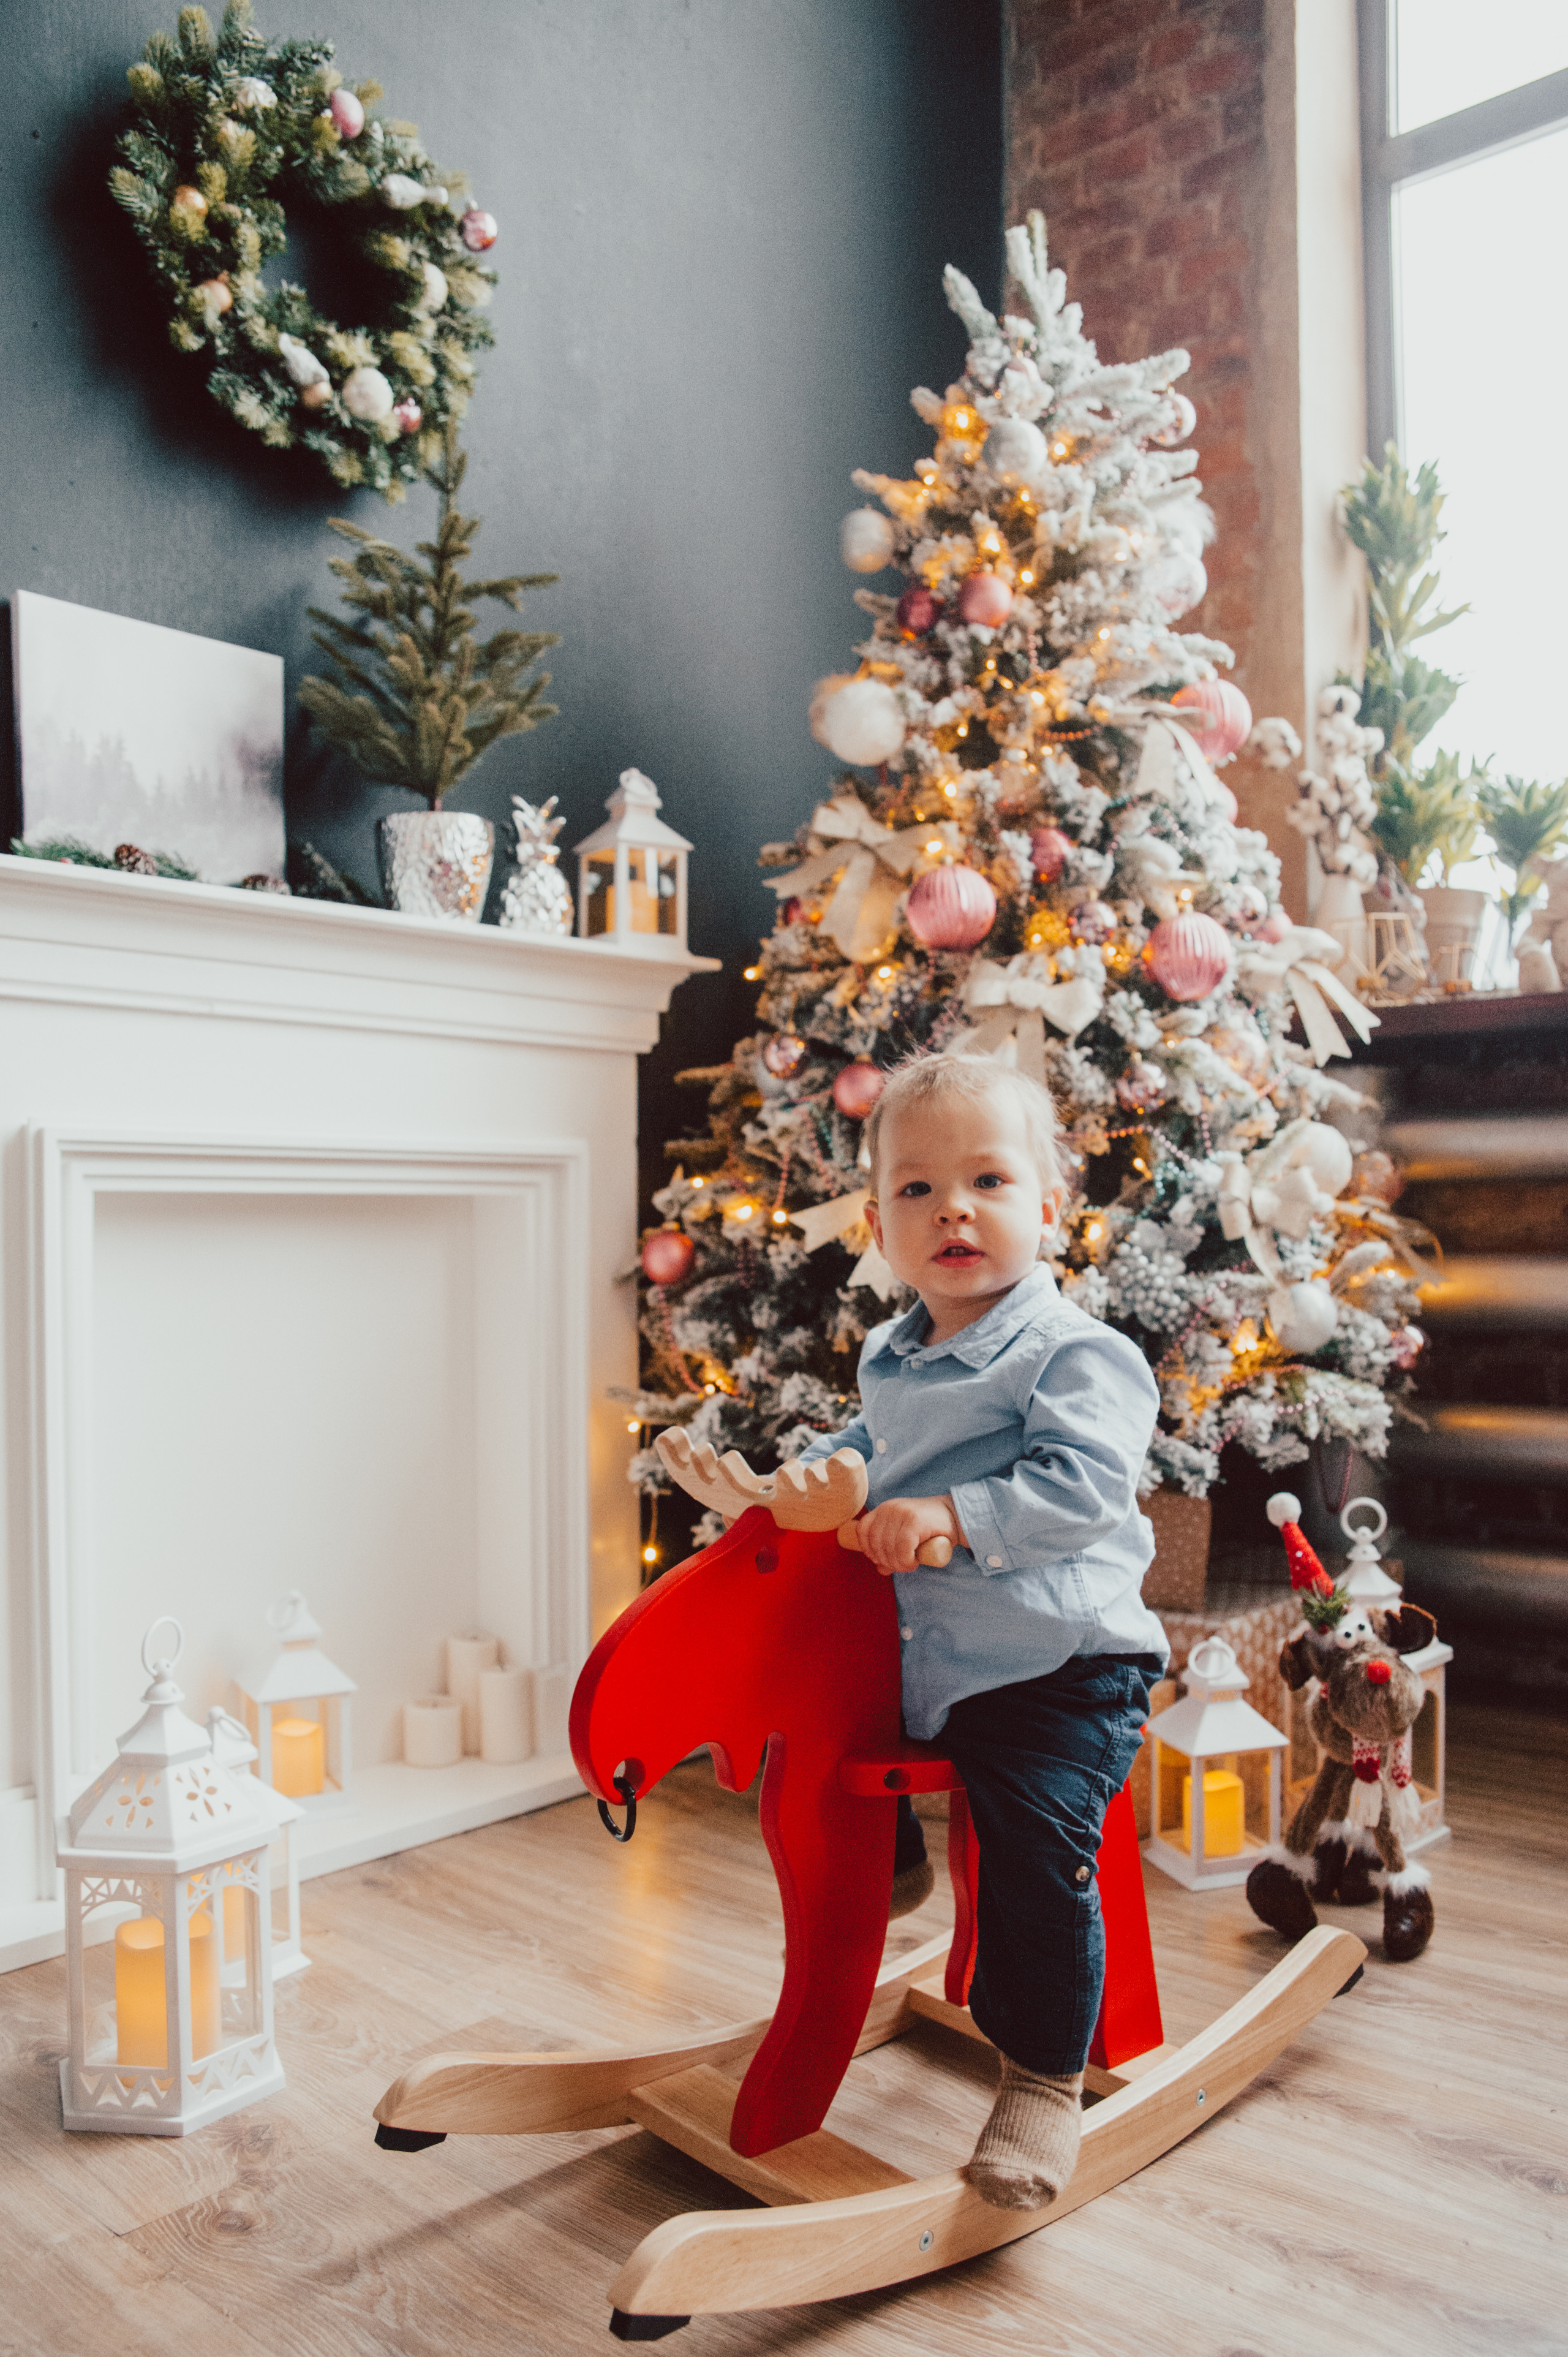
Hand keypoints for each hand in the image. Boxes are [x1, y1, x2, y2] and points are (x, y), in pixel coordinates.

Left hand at [843, 1495, 962, 1574]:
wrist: (956, 1516)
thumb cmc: (930, 1529)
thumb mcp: (906, 1536)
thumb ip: (891, 1550)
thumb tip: (880, 1569)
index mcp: (884, 1509)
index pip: (863, 1530)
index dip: (868, 1549)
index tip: (880, 1559)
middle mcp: (890, 1508)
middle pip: (874, 1542)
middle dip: (885, 1561)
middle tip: (901, 1565)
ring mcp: (902, 1513)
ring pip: (888, 1548)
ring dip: (898, 1564)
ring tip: (909, 1564)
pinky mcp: (915, 1522)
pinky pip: (902, 1550)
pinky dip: (907, 1561)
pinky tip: (915, 1561)